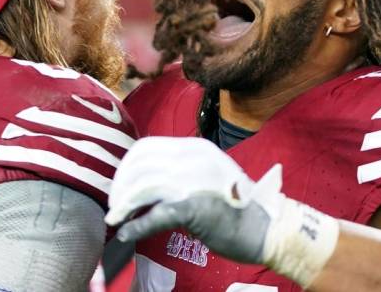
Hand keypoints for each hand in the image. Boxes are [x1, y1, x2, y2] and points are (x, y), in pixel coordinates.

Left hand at [105, 137, 281, 263]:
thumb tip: (140, 183)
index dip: (127, 166)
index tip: (120, 184)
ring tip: (115, 219)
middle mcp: (193, 159)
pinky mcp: (193, 207)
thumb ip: (178, 172)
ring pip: (143, 189)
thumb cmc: (235, 205)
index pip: (146, 147)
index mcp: (195, 147)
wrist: (265, 227)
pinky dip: (136, 226)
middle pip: (140, 167)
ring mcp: (193, 181)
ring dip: (123, 206)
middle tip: (115, 205)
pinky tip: (126, 233)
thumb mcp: (207, 174)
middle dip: (120, 187)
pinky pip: (155, 216)